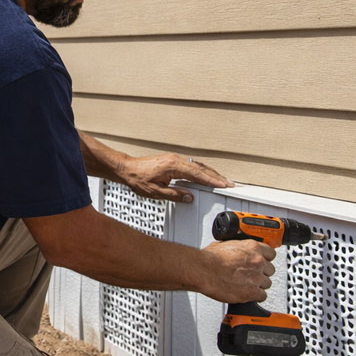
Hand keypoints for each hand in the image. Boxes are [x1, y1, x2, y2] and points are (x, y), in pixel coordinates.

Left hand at [119, 154, 233, 202]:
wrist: (126, 168)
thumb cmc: (138, 179)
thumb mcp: (155, 192)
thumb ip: (174, 195)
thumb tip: (190, 197)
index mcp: (173, 166)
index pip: (198, 174)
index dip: (212, 180)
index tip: (224, 185)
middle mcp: (176, 160)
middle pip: (201, 168)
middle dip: (216, 176)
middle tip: (229, 184)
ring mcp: (174, 158)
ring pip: (197, 165)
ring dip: (209, 173)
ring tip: (221, 181)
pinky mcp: (171, 160)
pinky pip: (190, 165)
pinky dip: (200, 170)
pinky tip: (205, 176)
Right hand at [199, 240, 275, 303]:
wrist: (203, 270)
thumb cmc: (209, 259)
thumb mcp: (223, 244)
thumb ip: (235, 247)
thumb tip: (233, 249)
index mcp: (252, 247)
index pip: (271, 253)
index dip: (265, 259)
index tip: (262, 262)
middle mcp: (257, 262)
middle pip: (270, 270)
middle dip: (261, 272)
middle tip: (251, 274)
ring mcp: (256, 277)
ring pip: (267, 283)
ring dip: (258, 284)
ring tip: (247, 284)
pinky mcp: (252, 292)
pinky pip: (262, 296)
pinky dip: (256, 296)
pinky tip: (248, 293)